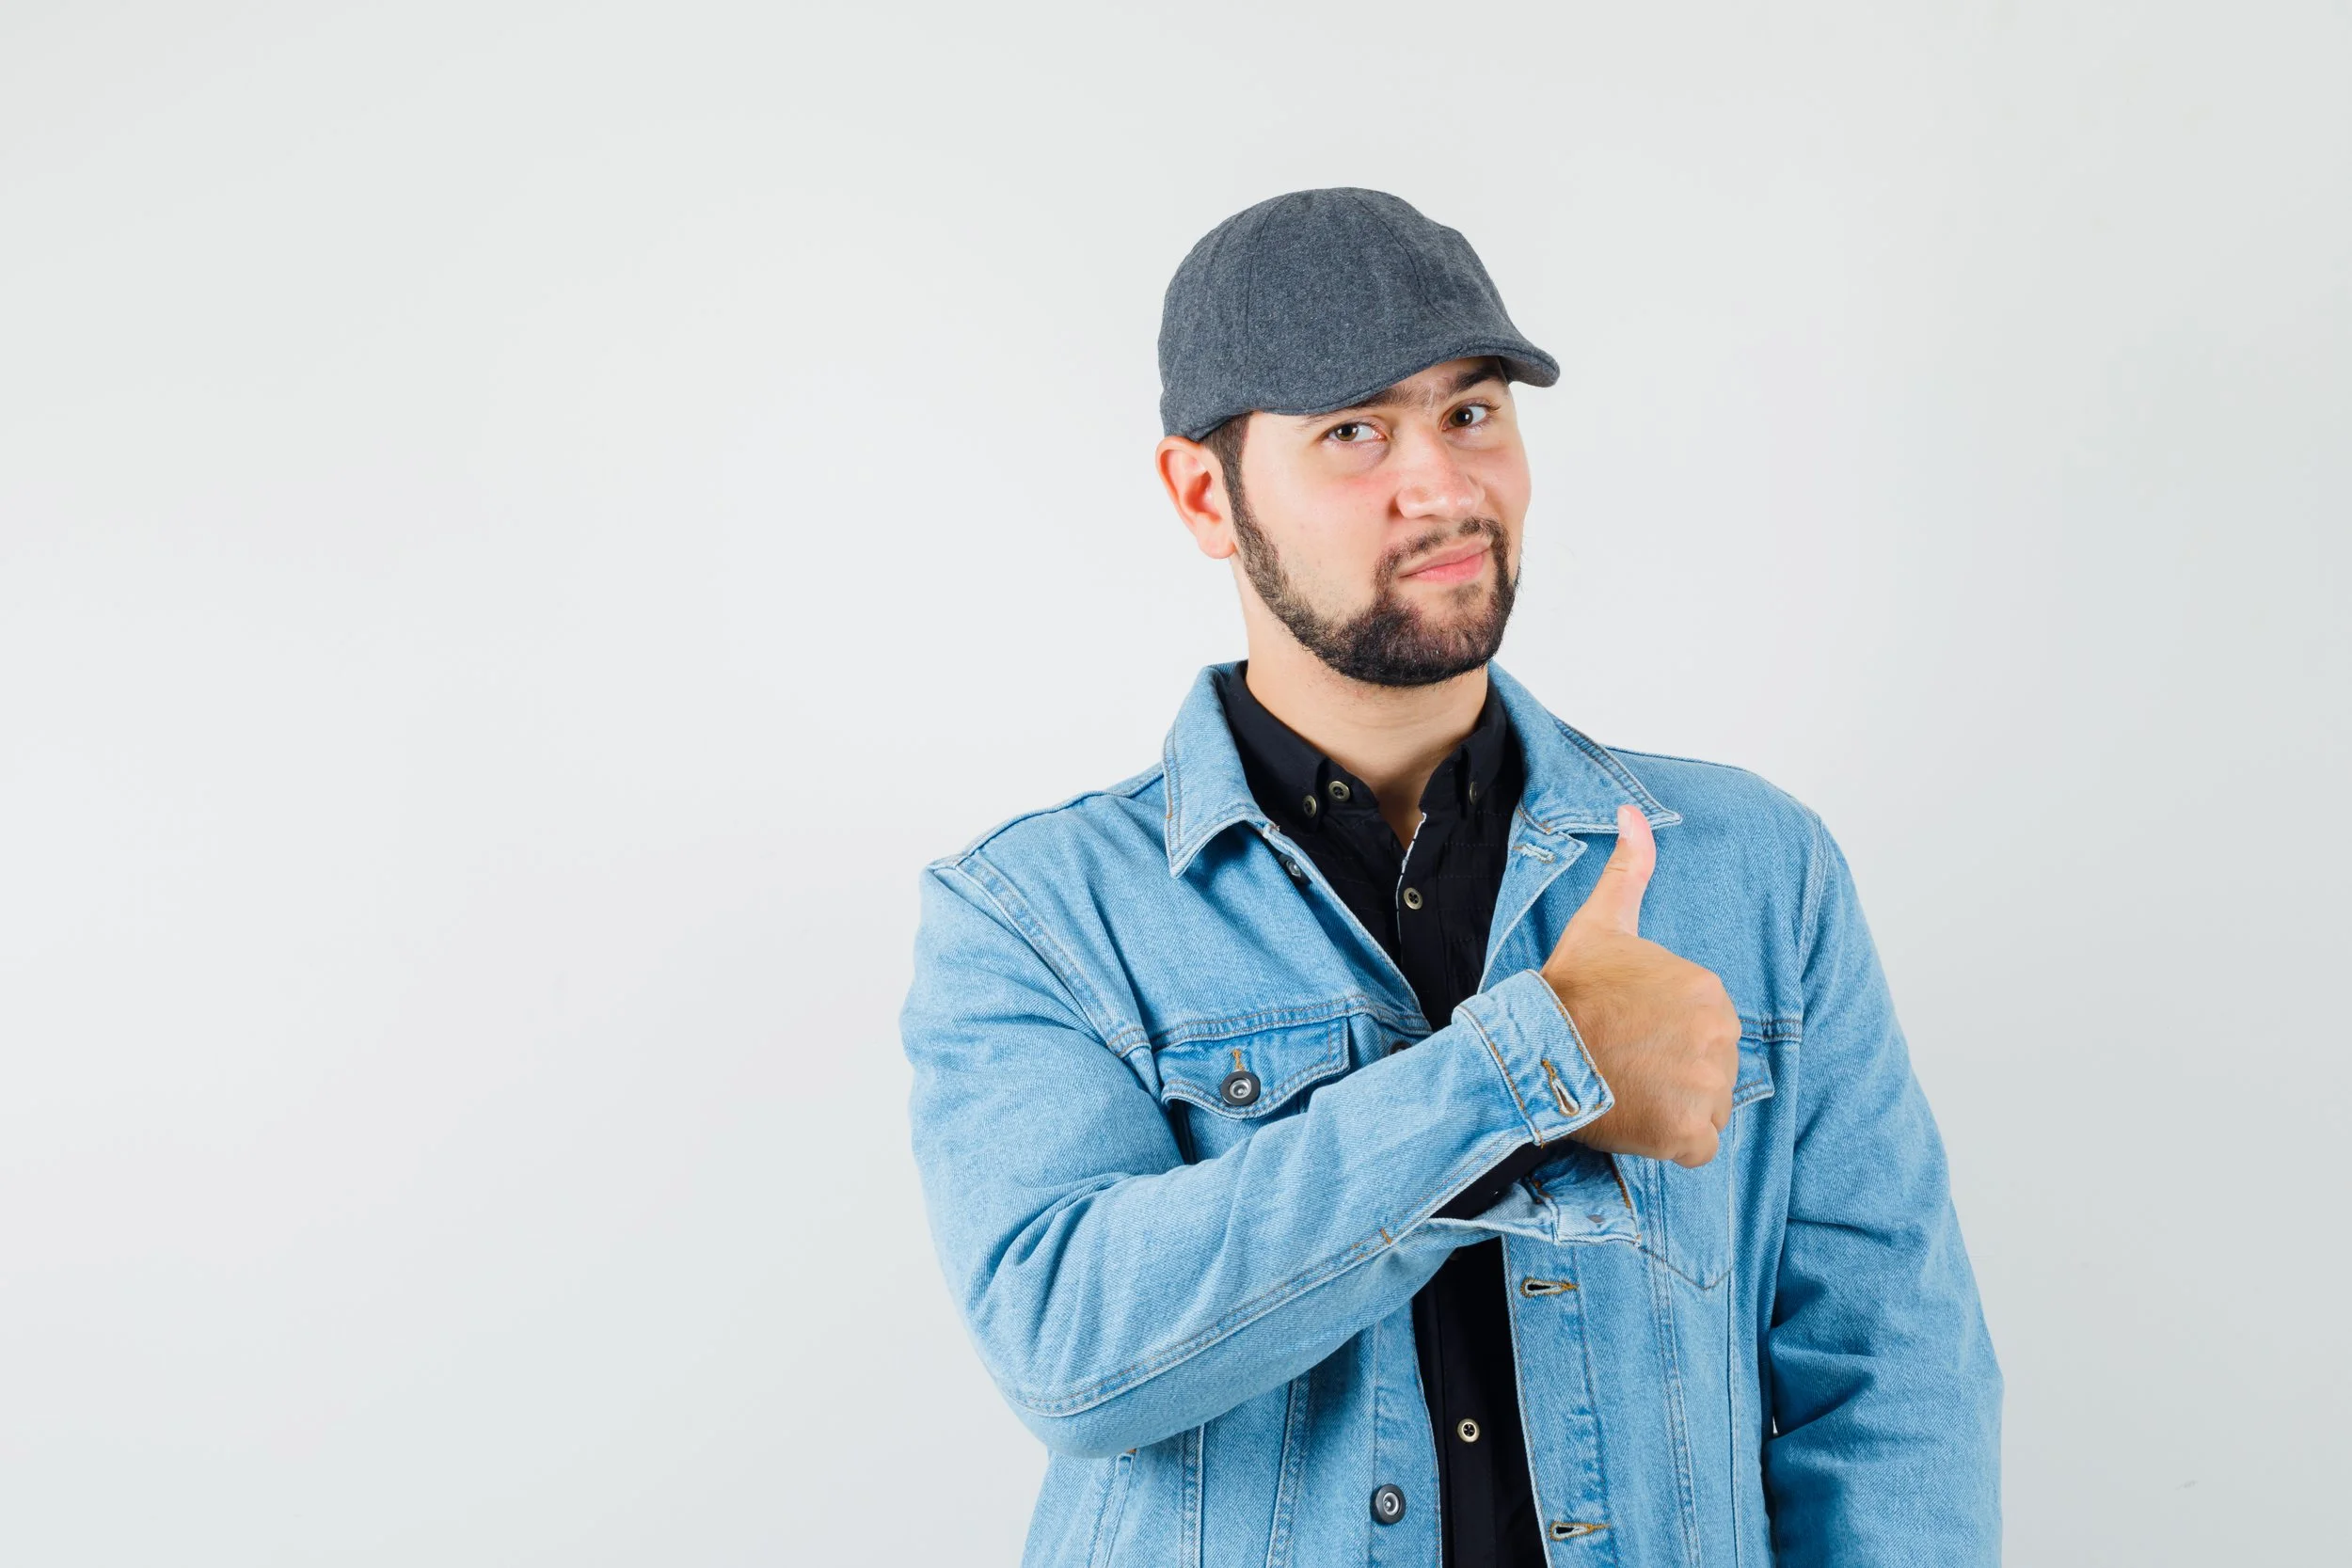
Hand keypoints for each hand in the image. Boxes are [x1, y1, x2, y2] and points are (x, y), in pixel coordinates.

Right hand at [1540, 805, 1739, 1167]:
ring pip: (1704, 1106)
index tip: (1625, 1033)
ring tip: (1626, 1090)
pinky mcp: (1691, 1132)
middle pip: (1709, 1066)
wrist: (1534, 1048)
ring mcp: (1708, 1085)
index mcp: (1709, 988)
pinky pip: (1697, 1146)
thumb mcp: (1602, 922)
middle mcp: (1720, 1033)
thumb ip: (1630, 867)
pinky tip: (1637, 1120)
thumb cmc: (1567, 989)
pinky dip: (1671, 1143)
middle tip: (1623, 1064)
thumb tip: (1633, 811)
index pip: (1702, 1026)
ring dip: (1670, 1107)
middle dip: (1671, 1072)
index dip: (1662, 1035)